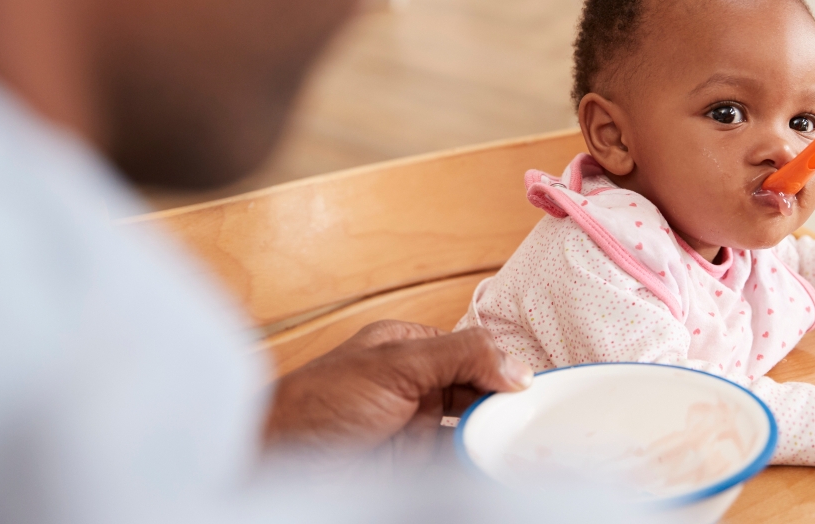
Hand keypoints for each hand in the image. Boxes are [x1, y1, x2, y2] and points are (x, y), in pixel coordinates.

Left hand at [264, 320, 532, 456]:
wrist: (277, 465)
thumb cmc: (315, 405)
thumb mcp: (395, 365)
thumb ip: (459, 356)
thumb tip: (516, 366)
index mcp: (408, 348)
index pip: (473, 352)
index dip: (505, 368)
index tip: (537, 387)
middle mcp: (415, 385)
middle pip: (478, 391)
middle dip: (506, 404)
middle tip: (537, 419)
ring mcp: (414, 428)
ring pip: (471, 429)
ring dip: (495, 435)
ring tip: (526, 443)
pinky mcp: (412, 467)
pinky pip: (456, 462)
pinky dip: (478, 463)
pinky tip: (498, 464)